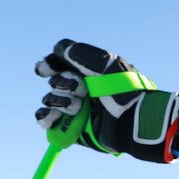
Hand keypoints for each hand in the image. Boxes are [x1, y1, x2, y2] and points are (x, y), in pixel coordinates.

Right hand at [35, 39, 178, 162]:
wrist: (133, 121)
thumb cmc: (125, 92)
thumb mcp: (108, 65)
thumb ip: (82, 54)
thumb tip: (58, 50)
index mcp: (90, 72)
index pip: (60, 63)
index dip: (50, 64)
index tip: (47, 68)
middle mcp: (81, 89)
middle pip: (54, 80)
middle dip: (63, 83)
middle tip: (82, 89)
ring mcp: (75, 109)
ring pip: (49, 99)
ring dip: (59, 100)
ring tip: (77, 106)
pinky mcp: (71, 128)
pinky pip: (46, 120)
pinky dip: (45, 116)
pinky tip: (56, 116)